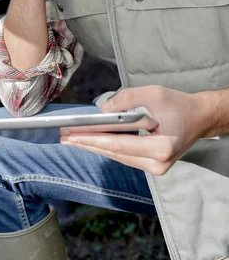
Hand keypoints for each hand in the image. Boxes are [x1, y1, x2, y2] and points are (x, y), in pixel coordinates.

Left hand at [60, 86, 207, 175]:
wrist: (199, 117)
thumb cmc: (177, 104)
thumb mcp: (152, 93)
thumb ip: (126, 100)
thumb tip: (102, 111)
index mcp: (161, 147)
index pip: (119, 144)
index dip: (93, 138)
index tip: (71, 134)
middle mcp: (158, 164)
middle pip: (115, 153)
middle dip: (87, 143)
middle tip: (63, 136)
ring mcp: (156, 168)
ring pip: (118, 156)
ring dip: (94, 147)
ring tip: (72, 139)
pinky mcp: (153, 166)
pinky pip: (125, 156)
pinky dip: (107, 148)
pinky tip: (91, 142)